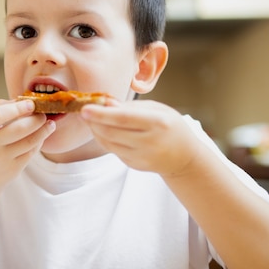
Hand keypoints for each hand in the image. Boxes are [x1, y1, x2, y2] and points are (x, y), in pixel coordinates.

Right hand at [0, 99, 55, 197]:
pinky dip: (39, 142)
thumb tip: (20, 100)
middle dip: (35, 119)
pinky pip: (31, 152)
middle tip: (43, 114)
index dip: (17, 108)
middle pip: (18, 129)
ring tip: (49, 123)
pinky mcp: (13, 170)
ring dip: (43, 130)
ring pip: (29, 142)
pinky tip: (42, 136)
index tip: (31, 103)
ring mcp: (2, 159)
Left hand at [80, 99, 202, 175]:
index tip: (84, 109)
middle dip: (93, 122)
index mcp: (158, 123)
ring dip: (95, 130)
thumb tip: (105, 103)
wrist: (185, 157)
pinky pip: (112, 150)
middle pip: (111, 133)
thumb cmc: (170, 126)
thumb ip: (130, 107)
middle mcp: (150, 142)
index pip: (123, 119)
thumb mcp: (156, 109)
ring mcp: (142, 157)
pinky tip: (102, 129)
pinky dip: (103, 139)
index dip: (101, 114)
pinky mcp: (134, 165)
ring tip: (91, 119)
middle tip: (83, 111)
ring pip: (108, 143)